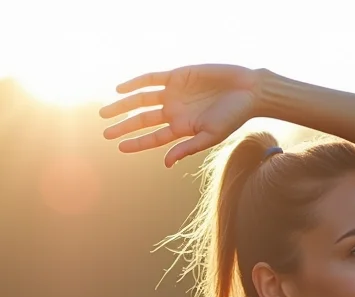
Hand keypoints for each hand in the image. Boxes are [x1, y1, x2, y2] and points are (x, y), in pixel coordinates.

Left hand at [99, 64, 263, 167]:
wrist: (249, 90)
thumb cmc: (233, 117)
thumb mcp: (210, 136)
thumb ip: (187, 148)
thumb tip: (166, 163)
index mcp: (181, 128)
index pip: (152, 138)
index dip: (135, 143)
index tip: (119, 147)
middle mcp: (174, 111)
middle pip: (142, 120)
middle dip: (123, 126)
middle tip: (105, 133)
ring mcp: (174, 93)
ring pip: (142, 99)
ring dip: (123, 105)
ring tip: (105, 112)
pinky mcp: (178, 75)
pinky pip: (151, 79)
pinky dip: (136, 83)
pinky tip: (121, 89)